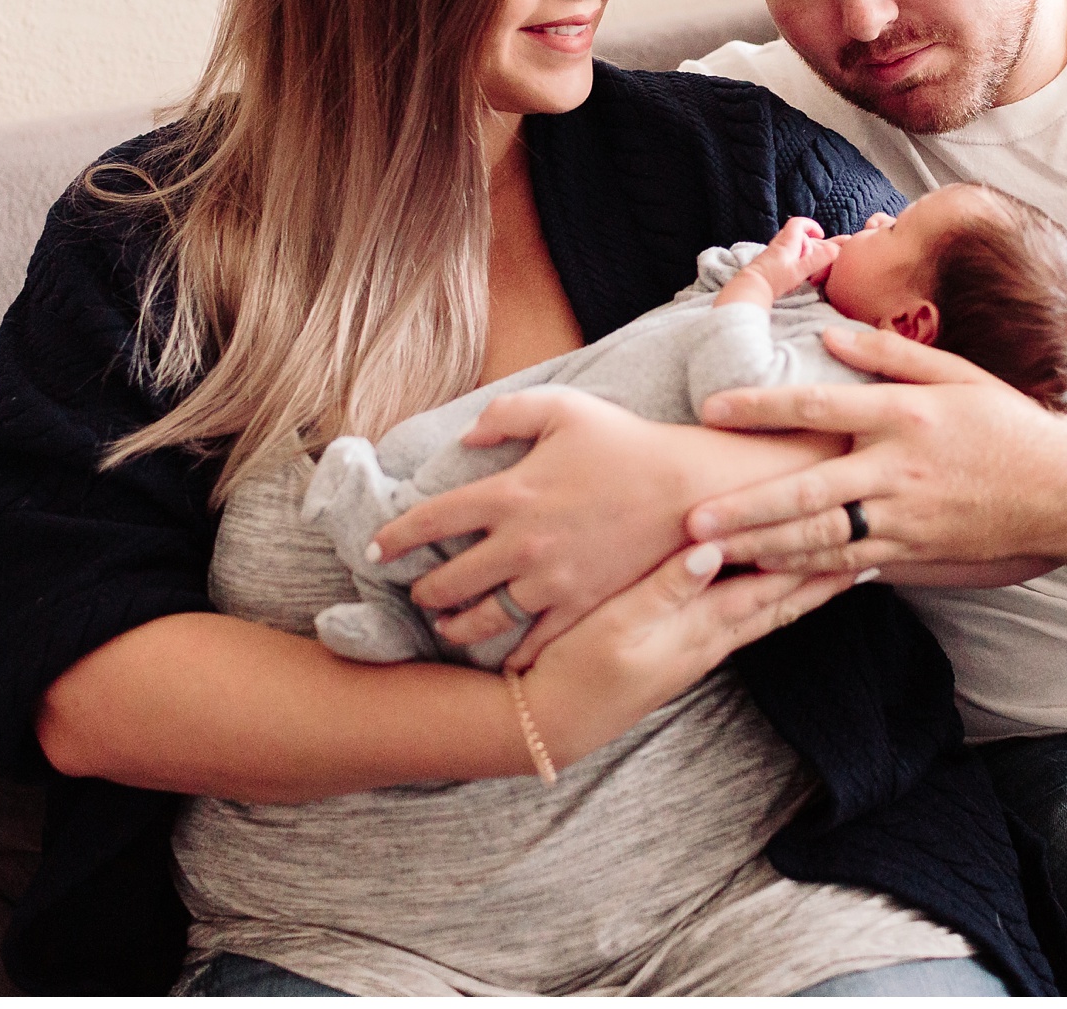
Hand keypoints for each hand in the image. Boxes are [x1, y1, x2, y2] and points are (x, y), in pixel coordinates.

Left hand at [369, 387, 846, 668]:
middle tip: (417, 595)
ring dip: (456, 627)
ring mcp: (551, 581)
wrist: (690, 490)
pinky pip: (534, 641)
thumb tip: (465, 438)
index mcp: (510, 493)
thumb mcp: (566, 408)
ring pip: (483, 619)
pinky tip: (500, 658)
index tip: (377, 548)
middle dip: (423, 592)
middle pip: (448, 581)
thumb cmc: (628, 443)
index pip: (432, 520)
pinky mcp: (582, 606)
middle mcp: (521, 543)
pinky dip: (510, 654)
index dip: (395, 537)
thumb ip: (507, 414)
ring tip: (447, 628)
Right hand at [519, 540, 857, 766]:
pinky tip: (772, 594)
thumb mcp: (614, 624)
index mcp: (700, 627)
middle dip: (825, 576)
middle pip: (781, 603)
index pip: (770, 587)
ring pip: (766, 614)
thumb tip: (711, 547)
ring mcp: (696, 650)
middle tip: (872, 550)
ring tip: (839, 570)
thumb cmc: (575, 670)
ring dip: (804, 590)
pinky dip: (769, 602)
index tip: (853, 532)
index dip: (812, 560)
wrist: (549, 723)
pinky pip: (742, 622)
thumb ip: (664, 587)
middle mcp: (709, 640)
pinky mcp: (680, 655)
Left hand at [687, 323, 1066, 573]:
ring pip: (821, 539)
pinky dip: (803, 574)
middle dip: (746, 508)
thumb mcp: (957, 374)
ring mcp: (905, 517)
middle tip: (692, 519)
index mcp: (905, 414)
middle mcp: (899, 468)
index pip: (819, 406)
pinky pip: (849, 566)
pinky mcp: (913, 552)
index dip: (761, 407)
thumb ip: (890, 353)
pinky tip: (764, 579)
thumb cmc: (1007, 425)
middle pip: (808, 490)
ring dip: (762, 550)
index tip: (711, 409)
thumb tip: (828, 332)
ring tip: (710, 558)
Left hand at [745, 216, 843, 296]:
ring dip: (801, 256)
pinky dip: (794, 263)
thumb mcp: (800, 269)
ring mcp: (773, 253)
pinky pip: (785, 258)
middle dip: (809, 245)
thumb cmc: (775, 278)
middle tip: (815, 259)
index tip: (820, 236)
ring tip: (806, 272)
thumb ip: (818, 259)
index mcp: (787, 241)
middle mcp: (779, 244)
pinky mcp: (769, 263)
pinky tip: (794, 278)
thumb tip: (835, 250)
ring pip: (791, 248)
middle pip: (797, 236)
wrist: (751, 287)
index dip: (811, 226)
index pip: (798, 223)